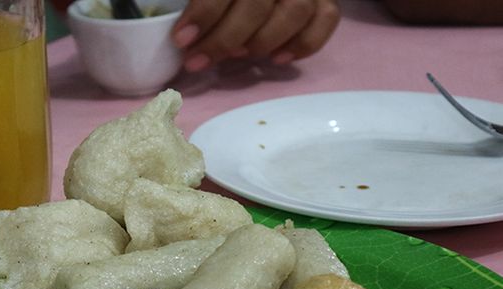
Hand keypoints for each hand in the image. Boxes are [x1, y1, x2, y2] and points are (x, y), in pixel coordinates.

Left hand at [172, 0, 340, 71]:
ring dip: (262, 41)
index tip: (182, 40)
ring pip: (295, 11)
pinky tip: (277, 58)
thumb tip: (182, 33)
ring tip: (238, 55)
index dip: (204, 13)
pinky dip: (303, 44)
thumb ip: (199, 1)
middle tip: (198, 61)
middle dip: (224, 39)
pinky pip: (326, 20)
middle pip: (258, 4)